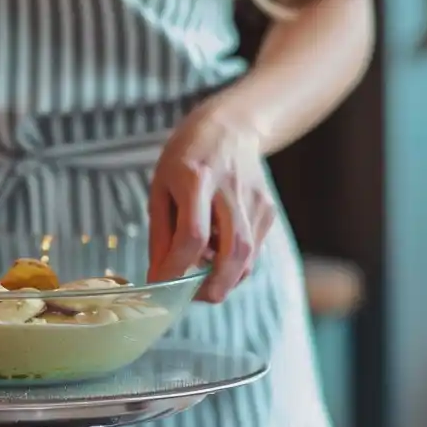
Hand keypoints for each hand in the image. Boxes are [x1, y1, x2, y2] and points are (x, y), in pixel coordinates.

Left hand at [147, 105, 276, 302]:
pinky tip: (218, 256)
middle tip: (191, 297)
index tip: (160, 283)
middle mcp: (230, 189)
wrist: (230, 128)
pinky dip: (235, 265)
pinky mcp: (267, 209)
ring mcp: (254, 200)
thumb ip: (161, 233)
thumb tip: (159, 276)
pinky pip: (253, 250)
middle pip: (232, 251)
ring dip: (225, 280)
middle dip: (212, 286)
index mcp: (195, 177)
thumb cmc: (185, 158)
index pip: (193, 234)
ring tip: (202, 281)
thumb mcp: (160, 188)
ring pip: (248, 256)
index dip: (176, 267)